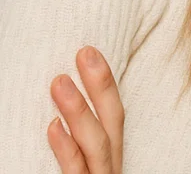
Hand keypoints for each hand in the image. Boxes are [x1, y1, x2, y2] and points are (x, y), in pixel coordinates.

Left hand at [47, 47, 123, 173]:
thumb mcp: (84, 168)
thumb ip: (79, 144)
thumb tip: (58, 111)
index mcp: (110, 158)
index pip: (113, 115)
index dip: (105, 83)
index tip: (90, 52)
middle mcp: (110, 167)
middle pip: (113, 121)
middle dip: (101, 85)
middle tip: (84, 51)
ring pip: (97, 143)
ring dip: (80, 110)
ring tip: (60, 81)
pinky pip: (76, 173)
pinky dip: (67, 150)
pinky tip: (53, 128)